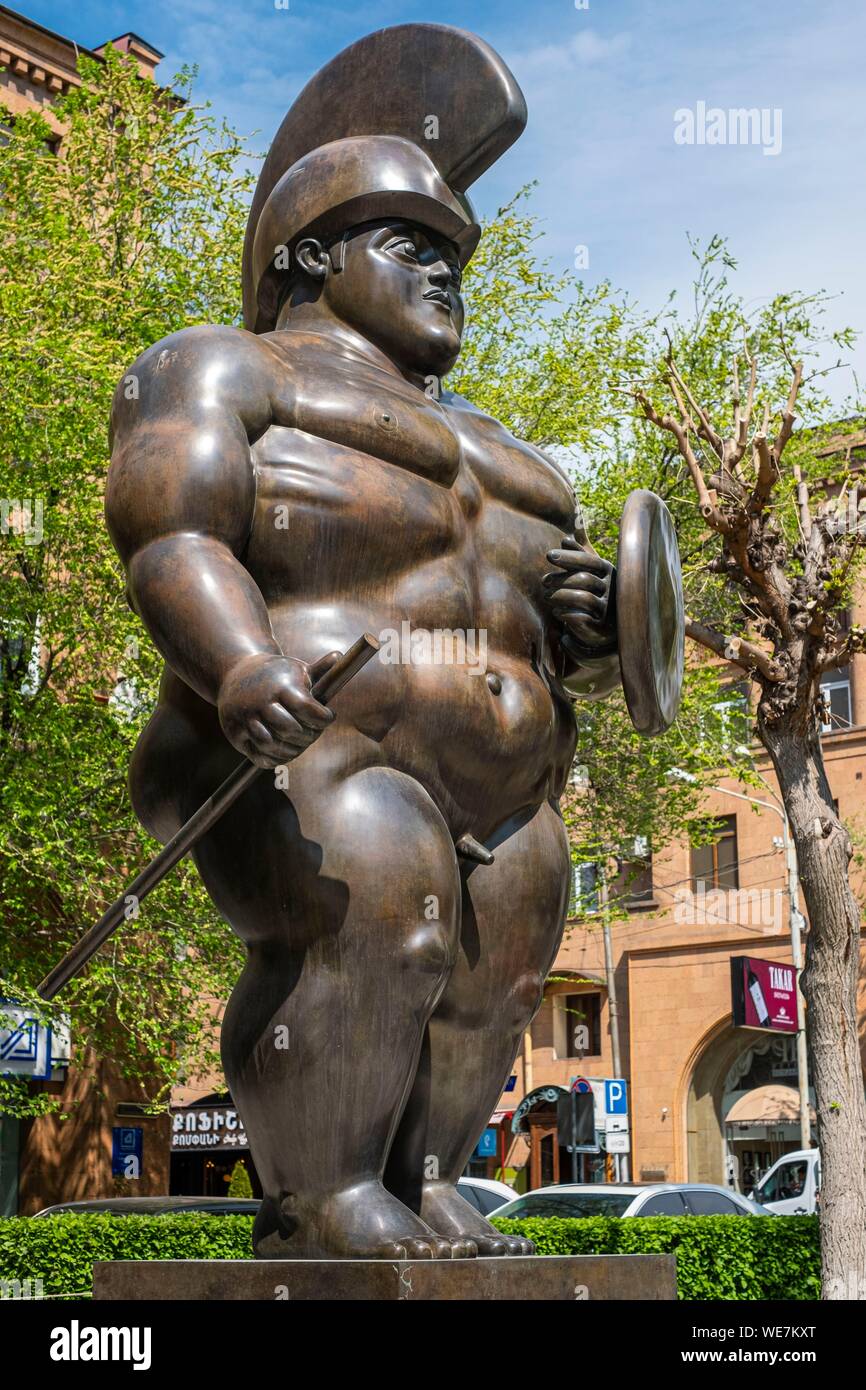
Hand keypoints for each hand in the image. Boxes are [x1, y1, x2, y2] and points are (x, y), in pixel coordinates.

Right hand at [217, 650, 340, 767]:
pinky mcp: (235, 733)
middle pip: (291, 730)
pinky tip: (286, 751)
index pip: (306, 708)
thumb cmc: (275, 674)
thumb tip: (338, 655)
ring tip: (301, 743)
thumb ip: (320, 669)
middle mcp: (260, 702)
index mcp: (279, 686)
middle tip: (315, 732)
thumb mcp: (296, 669)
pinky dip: (276, 758)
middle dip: (309, 736)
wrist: (236, 673)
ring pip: (273, 745)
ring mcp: (245, 718)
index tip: (329, 717)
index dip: (323, 718)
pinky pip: (259, 755)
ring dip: (293, 750)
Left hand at [543, 537, 615, 651]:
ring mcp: (607, 608)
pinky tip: (556, 611)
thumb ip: (581, 553)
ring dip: (560, 596)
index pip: (590, 561)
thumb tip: (568, 535)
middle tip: (543, 580)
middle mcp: (611, 589)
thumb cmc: (596, 590)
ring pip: (583, 598)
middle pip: (584, 579)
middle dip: (560, 579)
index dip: (569, 557)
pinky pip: (582, 619)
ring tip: (546, 596)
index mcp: (609, 571)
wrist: (607, 625)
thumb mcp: (591, 570)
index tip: (548, 555)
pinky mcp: (601, 627)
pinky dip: (566, 614)